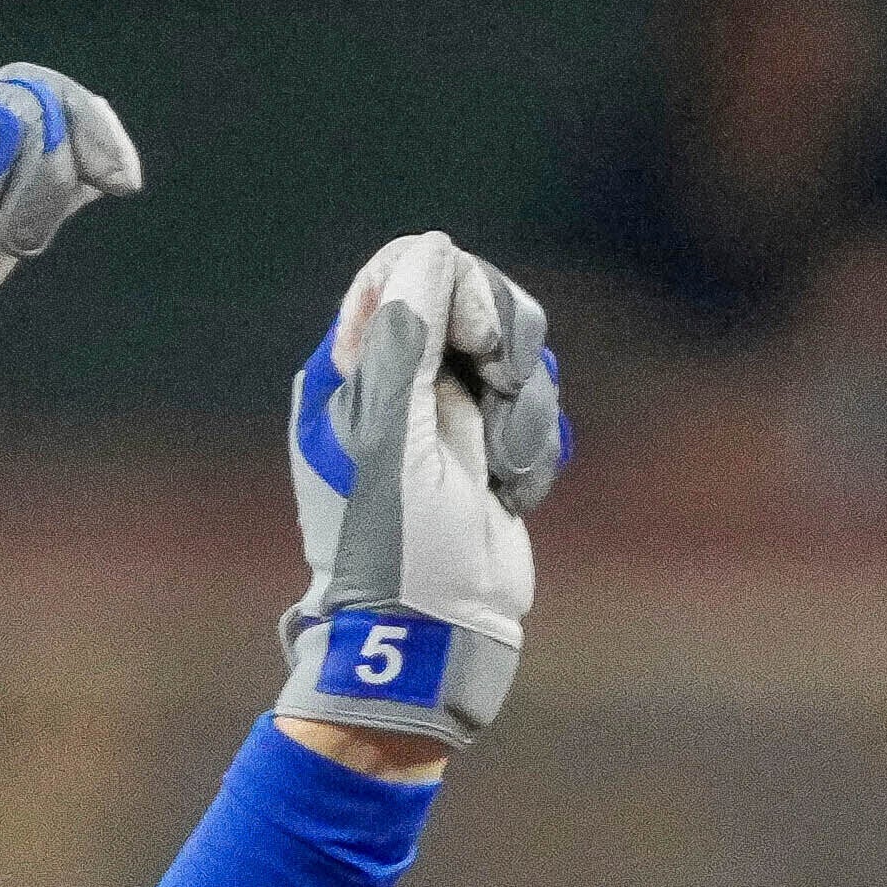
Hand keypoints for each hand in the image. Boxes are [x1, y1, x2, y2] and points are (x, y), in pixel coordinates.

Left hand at [273, 232, 562, 756]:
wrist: (433, 637)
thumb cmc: (395, 546)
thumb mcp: (393, 435)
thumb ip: (406, 339)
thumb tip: (431, 249)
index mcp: (351, 369)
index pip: (408, 269)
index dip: (458, 288)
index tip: (474, 340)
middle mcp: (397, 382)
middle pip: (475, 298)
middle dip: (502, 348)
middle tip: (493, 400)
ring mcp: (447, 415)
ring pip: (516, 354)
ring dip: (521, 413)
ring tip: (494, 471)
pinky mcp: (491, 449)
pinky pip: (535, 408)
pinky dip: (533, 451)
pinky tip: (507, 496)